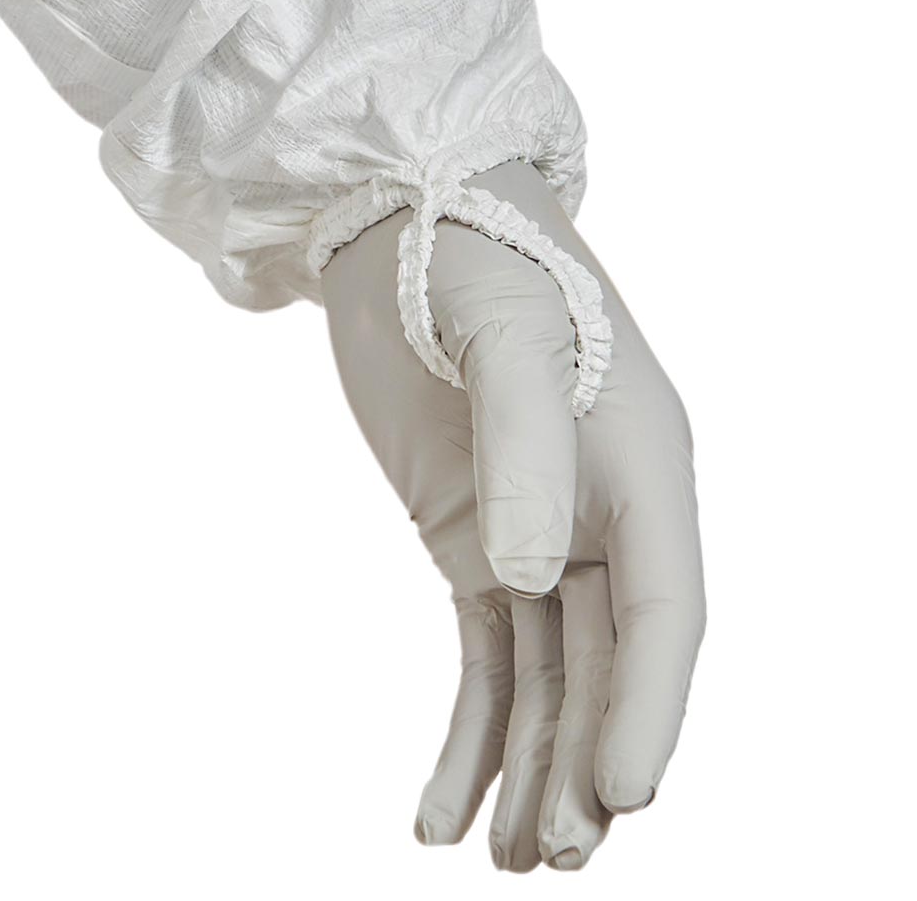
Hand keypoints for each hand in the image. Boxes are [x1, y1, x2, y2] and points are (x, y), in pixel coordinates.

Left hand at [319, 158, 705, 871]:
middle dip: (587, 762)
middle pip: (610, 664)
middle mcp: (604, 512)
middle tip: (550, 856)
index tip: (621, 798)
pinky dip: (469, 732)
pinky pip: (485, 653)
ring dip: (531, 766)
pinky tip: (439, 808)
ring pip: (549, 676)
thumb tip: (531, 574)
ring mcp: (538, 533)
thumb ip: (525, 450)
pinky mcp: (470, 542)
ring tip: (504, 857)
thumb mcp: (507, 340)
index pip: (667, 611)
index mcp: (643, 465)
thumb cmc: (475, 262)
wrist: (404, 232)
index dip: (650, 708)